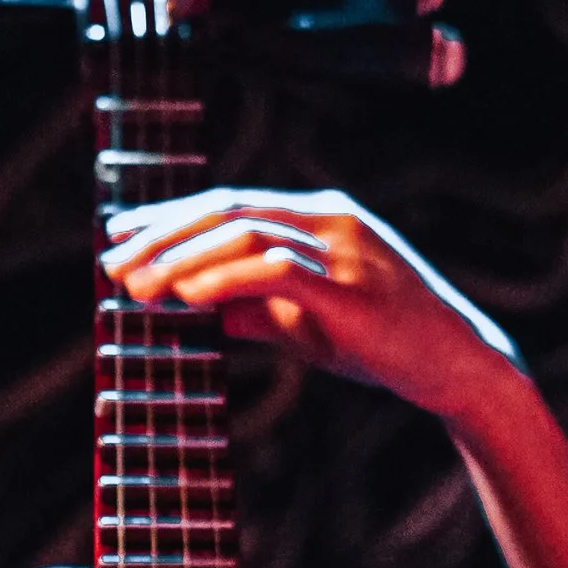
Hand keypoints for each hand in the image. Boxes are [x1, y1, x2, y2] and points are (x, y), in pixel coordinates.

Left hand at [102, 185, 517, 421]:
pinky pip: (276, 269)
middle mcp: (331, 218)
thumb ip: (251, 307)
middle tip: (112, 262)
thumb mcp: (304, 321)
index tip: (119, 235)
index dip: (170, 216)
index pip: (230, 202)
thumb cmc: (382, 343)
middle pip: (229, 207)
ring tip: (137, 287)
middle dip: (162, 234)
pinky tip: (188, 297)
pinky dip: (225, 278)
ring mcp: (345, 248)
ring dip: (183, 259)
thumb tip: (189, 305)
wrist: (455, 365)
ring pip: (246, 231)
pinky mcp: (352, 288)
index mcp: (320, 216)